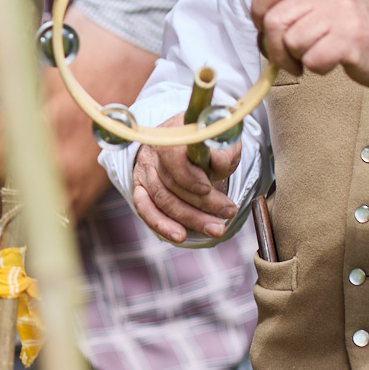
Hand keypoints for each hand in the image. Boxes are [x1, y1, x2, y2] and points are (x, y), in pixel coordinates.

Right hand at [129, 121, 241, 245]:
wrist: (187, 144)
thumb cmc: (207, 143)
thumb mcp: (221, 140)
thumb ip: (223, 150)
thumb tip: (219, 163)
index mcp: (172, 133)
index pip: (171, 154)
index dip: (187, 174)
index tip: (207, 188)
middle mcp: (152, 151)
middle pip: (170, 183)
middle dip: (202, 203)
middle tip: (228, 213)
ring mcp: (144, 171)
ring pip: (162, 200)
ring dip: (190, 218)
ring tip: (216, 229)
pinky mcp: (140, 189)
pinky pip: (145, 210)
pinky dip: (161, 225)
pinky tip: (179, 236)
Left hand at [239, 0, 368, 86]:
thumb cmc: (348, 27)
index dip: (258, 8)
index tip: (268, 23)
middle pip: (273, 20)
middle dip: (274, 46)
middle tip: (292, 52)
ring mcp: (342, 12)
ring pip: (290, 42)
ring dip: (296, 58)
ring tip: (315, 54)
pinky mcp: (351, 39)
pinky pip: (311, 59)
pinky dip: (315, 68)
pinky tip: (330, 61)